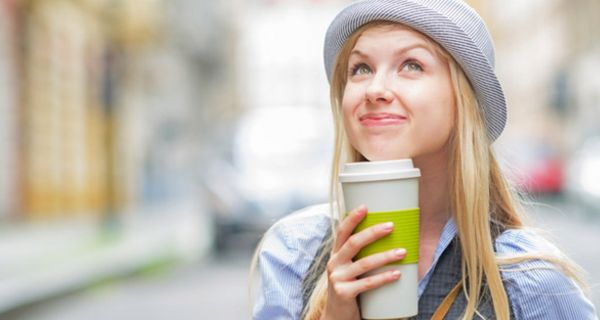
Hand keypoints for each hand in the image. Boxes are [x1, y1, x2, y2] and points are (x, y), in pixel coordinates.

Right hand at [320, 205, 406, 319]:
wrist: (337, 317)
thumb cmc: (349, 290)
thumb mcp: (349, 271)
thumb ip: (361, 257)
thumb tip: (389, 241)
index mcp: (336, 255)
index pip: (342, 232)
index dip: (352, 218)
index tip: (365, 206)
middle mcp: (334, 264)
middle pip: (353, 243)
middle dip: (373, 233)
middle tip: (391, 226)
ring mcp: (337, 279)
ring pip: (364, 263)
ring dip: (385, 256)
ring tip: (402, 252)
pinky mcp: (344, 293)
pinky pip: (367, 283)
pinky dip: (384, 278)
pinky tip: (397, 274)